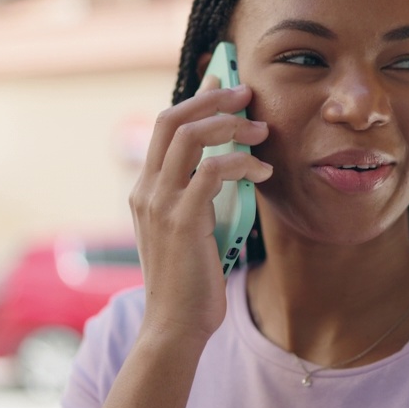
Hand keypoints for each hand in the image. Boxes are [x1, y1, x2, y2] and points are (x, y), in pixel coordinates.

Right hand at [129, 75, 271, 341]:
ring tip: (261, 130)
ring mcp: (160, 204)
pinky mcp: (181, 220)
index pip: (164, 126)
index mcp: (145, 190)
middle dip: (212, 98)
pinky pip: (213, 171)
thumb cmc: (190, 283)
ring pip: (191, 136)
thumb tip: (229, 166)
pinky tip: (263, 171)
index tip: (222, 80)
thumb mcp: (190, 231)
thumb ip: (199, 199)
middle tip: (246, 93)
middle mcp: (146, 190)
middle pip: (172, 118)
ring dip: (230, 125)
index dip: (195, 98)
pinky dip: (242, 163)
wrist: (174, 327)